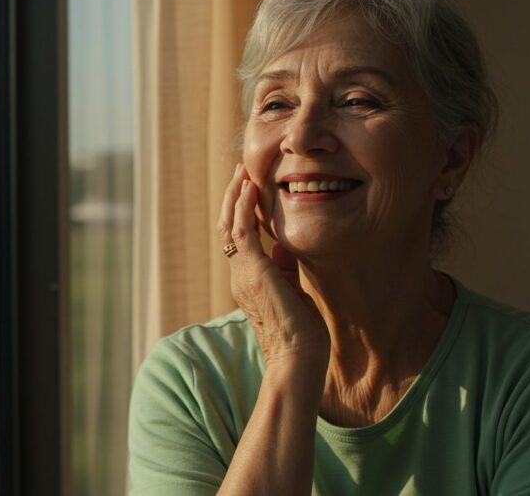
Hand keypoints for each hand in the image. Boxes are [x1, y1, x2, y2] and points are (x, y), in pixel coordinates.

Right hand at [217, 164, 330, 373]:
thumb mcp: (293, 291)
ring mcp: (243, 273)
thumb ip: (285, 268)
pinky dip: (243, 208)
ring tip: (242, 172)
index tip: (249, 188)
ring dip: (236, 196)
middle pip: (227, 227)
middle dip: (233, 198)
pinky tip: (249, 189)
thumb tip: (282, 246)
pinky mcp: (253, 271)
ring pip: (230, 225)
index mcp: (248, 279)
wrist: (297, 357)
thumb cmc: (301, 333)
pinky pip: (241, 232)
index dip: (241, 212)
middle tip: (241, 172)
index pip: (238, 238)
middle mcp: (239, 274)